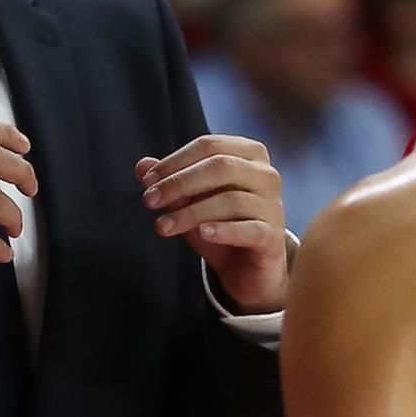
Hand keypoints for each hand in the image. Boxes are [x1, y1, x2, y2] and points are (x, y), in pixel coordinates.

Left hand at [139, 135, 288, 312]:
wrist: (248, 270)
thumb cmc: (220, 225)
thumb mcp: (190, 202)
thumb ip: (170, 181)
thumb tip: (142, 166)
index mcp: (249, 155)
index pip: (209, 146)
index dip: (175, 161)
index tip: (147, 181)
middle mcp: (266, 175)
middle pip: (221, 167)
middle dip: (180, 182)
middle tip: (150, 201)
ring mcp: (273, 206)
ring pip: (231, 200)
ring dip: (191, 212)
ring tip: (162, 225)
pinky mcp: (273, 237)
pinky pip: (249, 229)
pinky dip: (224, 230)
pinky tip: (201, 234)